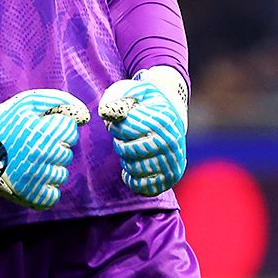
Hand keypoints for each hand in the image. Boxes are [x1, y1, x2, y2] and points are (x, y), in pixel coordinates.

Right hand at [0, 82, 90, 208]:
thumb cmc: (2, 120)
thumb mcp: (28, 101)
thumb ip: (60, 101)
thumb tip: (85, 117)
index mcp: (42, 132)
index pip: (70, 132)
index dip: (56, 128)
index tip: (39, 128)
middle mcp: (40, 156)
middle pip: (66, 154)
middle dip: (53, 147)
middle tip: (30, 145)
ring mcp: (34, 178)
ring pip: (61, 175)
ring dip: (49, 168)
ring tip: (28, 160)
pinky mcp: (27, 195)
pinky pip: (52, 196)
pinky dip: (45, 188)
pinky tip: (32, 177)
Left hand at [98, 65, 188, 195]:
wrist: (172, 118)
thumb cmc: (146, 104)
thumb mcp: (134, 91)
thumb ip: (116, 96)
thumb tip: (105, 112)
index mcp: (162, 119)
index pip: (125, 128)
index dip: (115, 125)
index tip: (121, 122)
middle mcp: (170, 142)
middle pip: (127, 150)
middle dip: (120, 143)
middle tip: (125, 136)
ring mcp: (172, 162)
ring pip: (133, 168)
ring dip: (126, 159)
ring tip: (133, 147)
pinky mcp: (169, 179)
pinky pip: (141, 186)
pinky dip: (131, 177)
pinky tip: (133, 165)